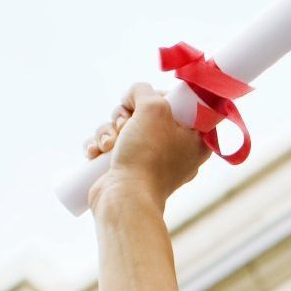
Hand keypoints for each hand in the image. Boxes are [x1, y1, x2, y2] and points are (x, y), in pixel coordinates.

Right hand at [86, 82, 210, 212]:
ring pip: (123, 126)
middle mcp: (176, 150)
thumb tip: (133, 94)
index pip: (180, 104)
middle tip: (125, 126)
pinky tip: (95, 153)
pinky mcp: (128, 168)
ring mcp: (150, 161)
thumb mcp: (154, 108)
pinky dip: (99, 145)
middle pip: (146, 112)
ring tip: (108, 145)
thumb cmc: (147, 156)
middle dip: (126, 115)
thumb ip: (145, 90)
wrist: (126, 200)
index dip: (159, 98)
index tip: (149, 104)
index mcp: (196, 140)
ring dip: (108, 130)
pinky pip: (110, 145)